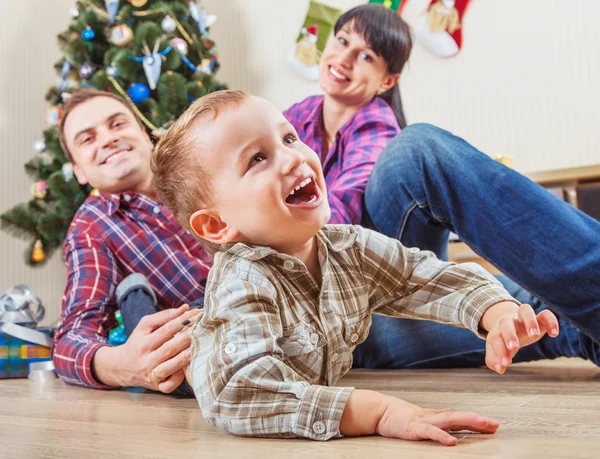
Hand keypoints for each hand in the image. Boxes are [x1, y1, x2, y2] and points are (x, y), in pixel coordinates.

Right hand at [95, 304, 201, 392]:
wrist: (120, 367)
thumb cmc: (138, 342)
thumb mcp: (144, 326)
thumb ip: (164, 316)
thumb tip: (185, 308)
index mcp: (143, 343)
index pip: (166, 330)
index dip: (182, 321)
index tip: (197, 314)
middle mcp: (146, 360)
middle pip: (169, 348)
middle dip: (186, 337)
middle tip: (202, 328)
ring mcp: (151, 375)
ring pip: (168, 368)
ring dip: (183, 359)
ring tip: (196, 348)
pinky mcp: (156, 387)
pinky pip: (167, 386)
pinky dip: (177, 379)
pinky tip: (186, 370)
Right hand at [376, 398, 499, 445]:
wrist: (381, 410)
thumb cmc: (401, 415)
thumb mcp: (422, 416)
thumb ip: (437, 415)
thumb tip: (450, 411)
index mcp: (437, 417)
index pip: (461, 418)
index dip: (477, 421)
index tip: (494, 425)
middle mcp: (434, 417)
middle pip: (460, 417)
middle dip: (478, 421)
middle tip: (495, 424)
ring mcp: (425, 421)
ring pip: (450, 420)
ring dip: (468, 421)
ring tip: (483, 424)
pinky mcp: (414, 428)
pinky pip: (430, 432)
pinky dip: (441, 436)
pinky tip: (452, 441)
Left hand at [485, 303, 558, 373]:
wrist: (509, 322)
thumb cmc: (502, 339)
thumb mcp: (495, 350)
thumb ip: (494, 361)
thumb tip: (500, 369)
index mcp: (498, 330)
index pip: (496, 338)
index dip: (500, 350)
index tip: (506, 363)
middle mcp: (510, 322)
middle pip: (506, 322)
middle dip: (509, 335)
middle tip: (514, 347)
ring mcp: (524, 318)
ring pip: (525, 310)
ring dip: (529, 321)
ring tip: (534, 336)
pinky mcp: (539, 319)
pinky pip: (546, 314)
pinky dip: (551, 321)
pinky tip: (554, 334)